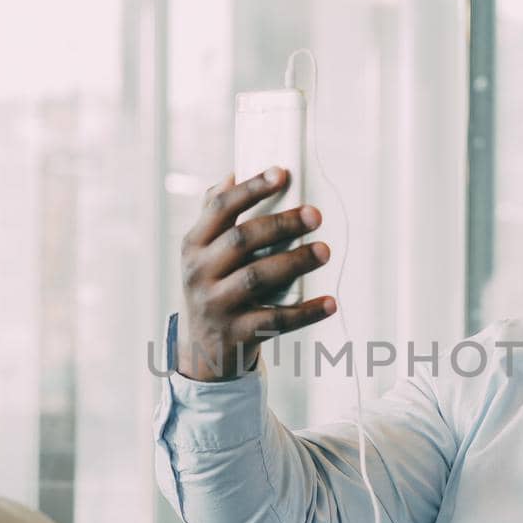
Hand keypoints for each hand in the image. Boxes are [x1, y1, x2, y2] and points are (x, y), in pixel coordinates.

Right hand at [176, 168, 335, 380]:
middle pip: (241, 240)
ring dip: (294, 262)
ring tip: (325, 251)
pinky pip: (274, 320)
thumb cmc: (213, 286)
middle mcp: (199, 272)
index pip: (221, 208)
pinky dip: (305, 312)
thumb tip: (231, 174)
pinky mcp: (235, 333)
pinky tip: (330, 303)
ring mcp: (215, 304)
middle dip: (281, 224)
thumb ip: (214, 215)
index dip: (252, 188)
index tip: (282, 173)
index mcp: (193, 244)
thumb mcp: (203, 253)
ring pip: (257, 277)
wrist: (203, 349)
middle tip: (316, 216)